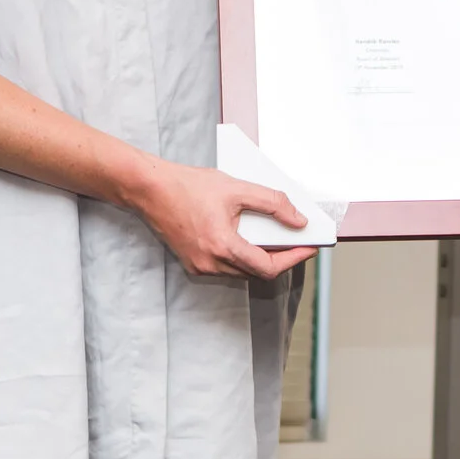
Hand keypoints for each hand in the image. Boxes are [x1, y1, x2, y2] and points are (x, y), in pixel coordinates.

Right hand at [130, 158, 320, 280]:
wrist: (150, 189)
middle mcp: (210, 263)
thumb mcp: (236, 188)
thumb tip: (297, 220)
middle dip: (280, 258)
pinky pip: (226, 266)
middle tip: (297, 240)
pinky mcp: (193, 262)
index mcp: (222, 247)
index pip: (268, 267)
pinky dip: (242, 255)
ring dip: (260, 258)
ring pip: (241, 271)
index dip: (294, 258)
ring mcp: (199, 266)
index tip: (309, 248)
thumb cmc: (187, 186)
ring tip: (276, 237)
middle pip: (257, 272)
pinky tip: (248, 238)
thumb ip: (272, 203)